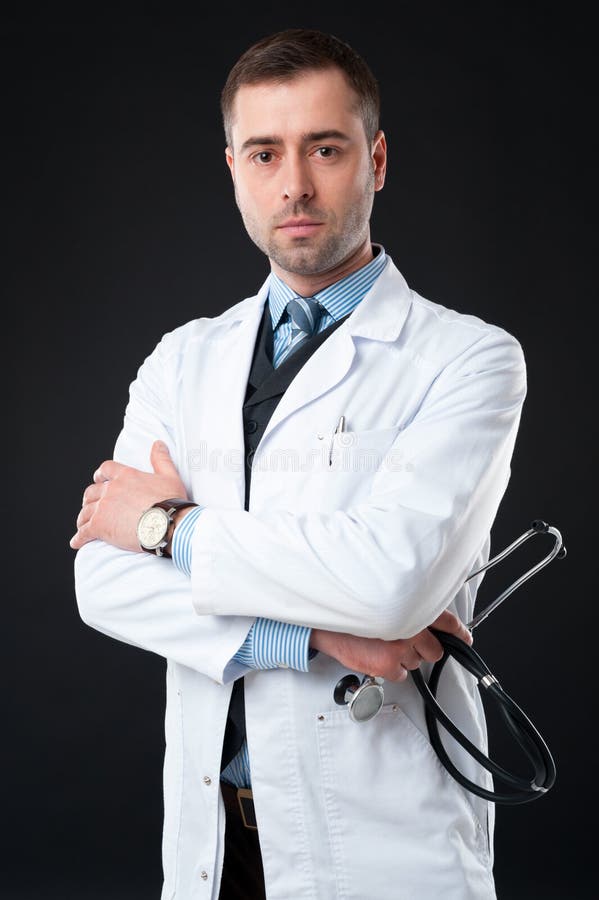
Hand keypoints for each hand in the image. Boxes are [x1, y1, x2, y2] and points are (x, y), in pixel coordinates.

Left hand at [69, 440, 187, 552]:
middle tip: (90, 504)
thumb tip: (158, 444)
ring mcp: (103, 508)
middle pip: (92, 491)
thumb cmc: (171, 501)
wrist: (167, 523)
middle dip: (89, 498)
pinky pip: (84, 532)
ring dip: (83, 518)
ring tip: (83, 525)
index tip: (98, 479)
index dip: (100, 475)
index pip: (106, 469)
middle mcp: (111, 489)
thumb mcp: (169, 476)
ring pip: (86, 512)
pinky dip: (79, 537)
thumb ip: (161, 459)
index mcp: (126, 476)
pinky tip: (77, 542)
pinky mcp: (100, 526)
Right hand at [309, 610, 471, 681]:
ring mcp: (400, 647)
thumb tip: (425, 621)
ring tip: (383, 644)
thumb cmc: (352, 614)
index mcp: (411, 606)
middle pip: (435, 649)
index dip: (458, 632)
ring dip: (404, 657)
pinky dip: (391, 669)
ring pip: (416, 662)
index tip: (465, 638)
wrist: (326, 625)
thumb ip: (406, 608)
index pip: (446, 621)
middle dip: (425, 648)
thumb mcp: (383, 602)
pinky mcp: (389, 665)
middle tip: (406, 642)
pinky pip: (402, 674)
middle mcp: (409, 625)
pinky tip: (377, 655)